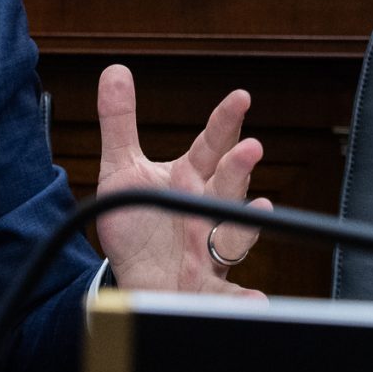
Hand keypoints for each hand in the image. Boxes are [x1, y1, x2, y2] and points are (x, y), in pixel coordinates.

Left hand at [90, 63, 270, 297]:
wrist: (135, 279)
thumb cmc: (137, 224)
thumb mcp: (121, 172)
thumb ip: (119, 123)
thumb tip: (114, 70)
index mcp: (190, 179)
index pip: (211, 145)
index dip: (225, 122)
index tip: (240, 98)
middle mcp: (206, 210)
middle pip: (227, 184)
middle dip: (238, 167)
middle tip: (250, 148)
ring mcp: (211, 249)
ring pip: (236, 233)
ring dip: (249, 223)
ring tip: (258, 209)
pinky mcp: (208, 288)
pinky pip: (229, 295)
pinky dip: (243, 300)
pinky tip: (254, 301)